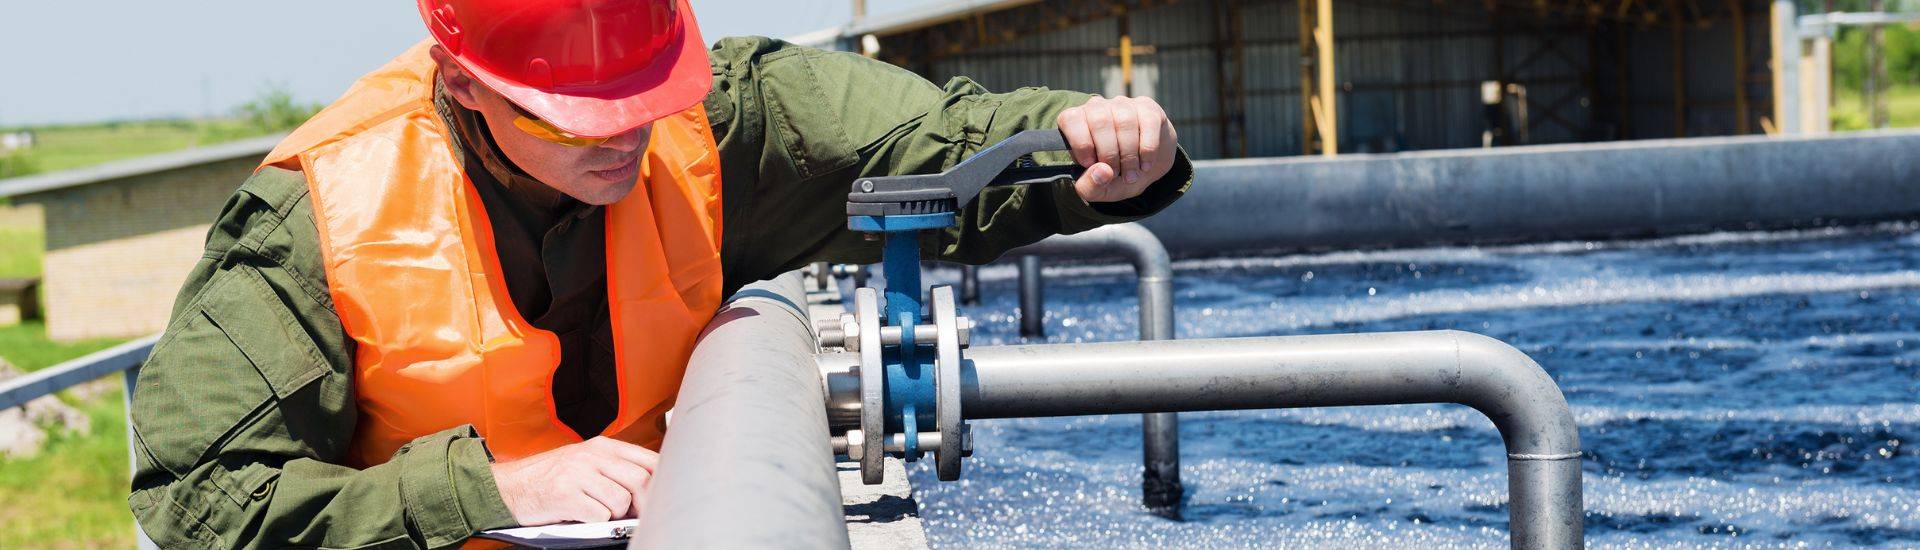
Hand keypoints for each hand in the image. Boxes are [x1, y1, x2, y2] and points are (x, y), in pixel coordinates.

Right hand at [490, 436, 659, 525]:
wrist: (508, 486)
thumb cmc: (549, 477)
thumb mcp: (585, 461)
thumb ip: (616, 467)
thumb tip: (652, 485)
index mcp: (602, 446)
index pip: (649, 460)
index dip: (660, 482)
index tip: (658, 497)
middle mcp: (591, 456)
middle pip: (640, 480)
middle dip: (642, 504)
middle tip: (632, 514)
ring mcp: (577, 474)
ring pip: (621, 500)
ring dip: (615, 515)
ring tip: (598, 512)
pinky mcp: (565, 495)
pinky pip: (599, 515)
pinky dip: (596, 522)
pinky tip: (582, 516)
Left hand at [1055, 96, 1178, 202]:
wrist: (1145, 167)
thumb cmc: (1115, 175)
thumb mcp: (1098, 188)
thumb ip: (1090, 186)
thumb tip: (1102, 171)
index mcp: (1077, 122)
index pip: (1070, 119)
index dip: (1081, 144)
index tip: (1090, 164)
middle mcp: (1098, 107)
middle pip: (1100, 122)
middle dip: (1109, 154)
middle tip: (1115, 174)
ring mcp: (1124, 105)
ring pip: (1125, 122)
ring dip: (1129, 155)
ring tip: (1131, 175)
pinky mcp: (1147, 108)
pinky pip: (1148, 123)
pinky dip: (1147, 149)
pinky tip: (1145, 164)